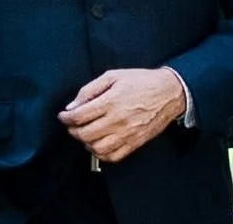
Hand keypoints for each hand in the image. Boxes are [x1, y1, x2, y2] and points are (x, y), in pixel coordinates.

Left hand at [58, 68, 186, 163]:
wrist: (169, 92)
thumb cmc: (141, 81)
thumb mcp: (114, 76)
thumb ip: (90, 89)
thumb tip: (73, 106)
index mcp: (111, 102)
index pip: (79, 116)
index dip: (66, 117)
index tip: (64, 115)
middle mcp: (117, 120)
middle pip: (85, 134)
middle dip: (73, 130)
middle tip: (72, 124)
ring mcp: (126, 134)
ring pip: (96, 148)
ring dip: (85, 143)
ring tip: (85, 134)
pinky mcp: (134, 143)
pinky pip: (112, 156)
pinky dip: (100, 154)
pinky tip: (98, 144)